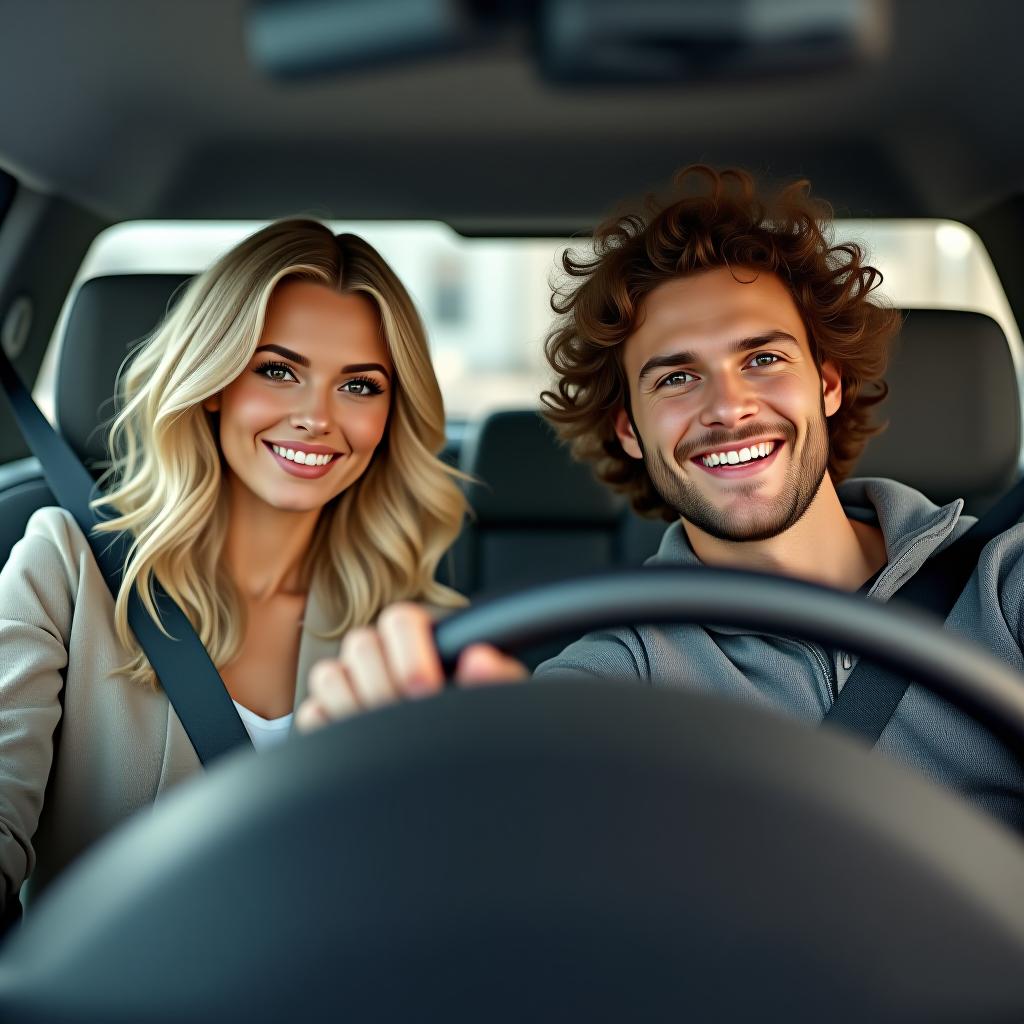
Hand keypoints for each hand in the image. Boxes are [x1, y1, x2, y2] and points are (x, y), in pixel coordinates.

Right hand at [295, 602, 527, 731]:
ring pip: (330, 675)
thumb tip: (481, 660)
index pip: (400, 620)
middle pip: (360, 644)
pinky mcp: (326, 720)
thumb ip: (496, 680)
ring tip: (386, 734)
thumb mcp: (497, 706)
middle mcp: (381, 658)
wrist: (460, 779)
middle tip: (408, 715)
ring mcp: (350, 687)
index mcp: (421, 641)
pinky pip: (311, 713)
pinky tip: (360, 746)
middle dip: (384, 683)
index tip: (427, 687)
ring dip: (356, 705)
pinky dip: (331, 729)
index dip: (409, 651)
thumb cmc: (476, 732)